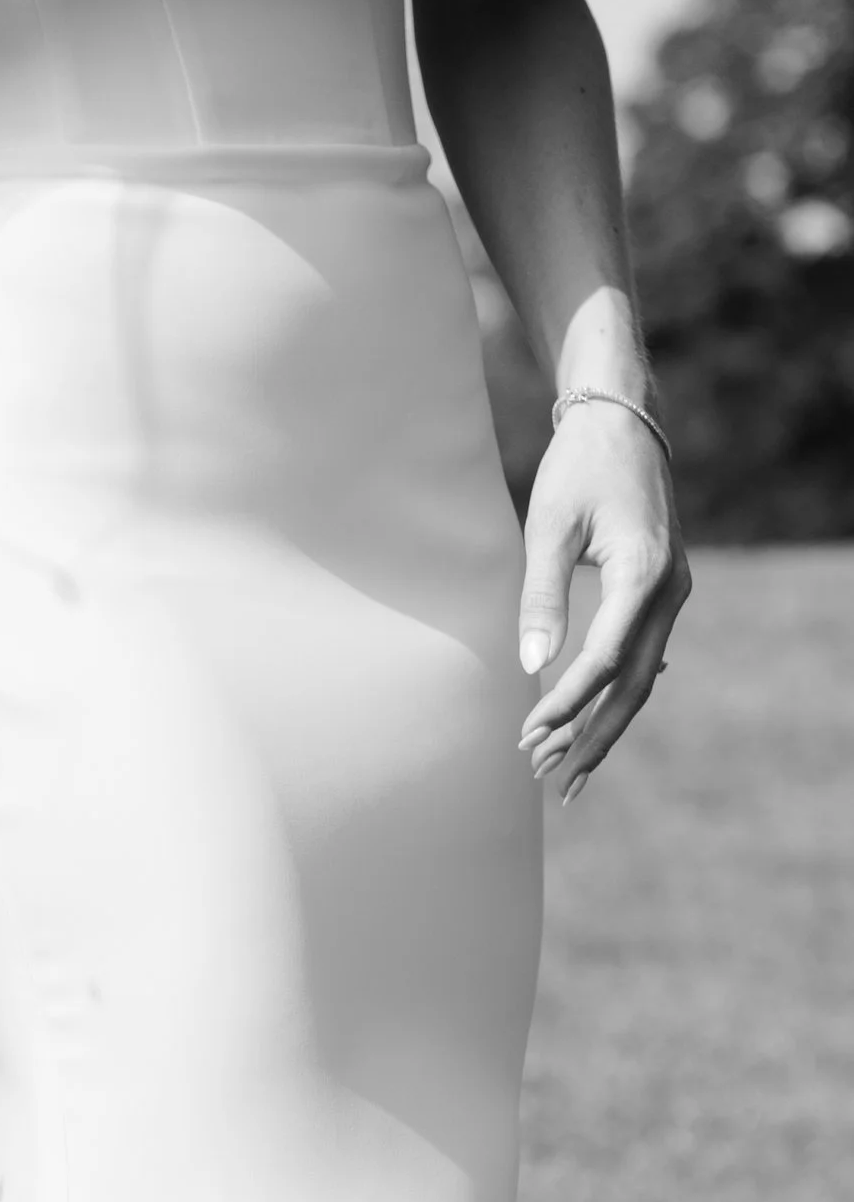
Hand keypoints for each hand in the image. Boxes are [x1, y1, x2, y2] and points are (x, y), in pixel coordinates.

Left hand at [516, 401, 691, 801]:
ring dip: (603, 723)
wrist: (621, 422)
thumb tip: (532, 667)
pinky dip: (615, 693)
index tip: (527, 736)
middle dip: (591, 736)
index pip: (605, 661)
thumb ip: (540, 597)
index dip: (566, 704)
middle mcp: (670, 590)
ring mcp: (674, 592)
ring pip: (643, 676)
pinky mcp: (663, 590)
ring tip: (563, 767)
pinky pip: (643, 655)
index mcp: (644, 575)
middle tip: (549, 779)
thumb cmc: (578, 468)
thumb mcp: (547, 527)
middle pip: (634, 685)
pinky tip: (590, 726)